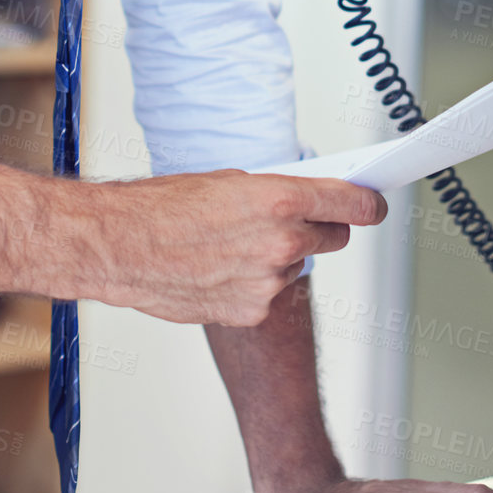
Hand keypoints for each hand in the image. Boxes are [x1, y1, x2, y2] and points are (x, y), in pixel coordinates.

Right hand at [93, 171, 385, 326]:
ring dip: (278, 256)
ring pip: (296, 265)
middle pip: (335, 237)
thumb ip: (278, 193)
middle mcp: (282, 242)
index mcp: (281, 201)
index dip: (368, 205)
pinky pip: (269, 293)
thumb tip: (307, 199)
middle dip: (321, 226)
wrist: (120, 247)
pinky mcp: (252, 311)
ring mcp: (268, 282)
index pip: (354, 205)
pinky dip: (253, 283)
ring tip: (230, 244)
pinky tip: (219, 269)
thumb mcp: (230, 181)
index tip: (373, 205)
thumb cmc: (163, 207)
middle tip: (294, 219)